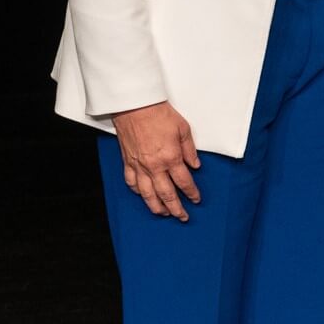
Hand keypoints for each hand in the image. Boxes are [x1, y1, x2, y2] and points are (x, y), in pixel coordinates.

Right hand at [111, 101, 201, 220]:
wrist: (135, 106)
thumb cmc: (159, 114)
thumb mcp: (183, 129)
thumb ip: (190, 150)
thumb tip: (195, 165)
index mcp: (171, 157)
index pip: (184, 182)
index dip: (191, 193)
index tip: (196, 200)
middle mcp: (154, 166)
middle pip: (166, 194)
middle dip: (176, 208)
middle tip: (182, 216)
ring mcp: (139, 166)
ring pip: (147, 194)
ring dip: (156, 206)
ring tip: (164, 213)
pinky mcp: (127, 162)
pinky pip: (132, 183)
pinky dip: (138, 192)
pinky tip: (143, 196)